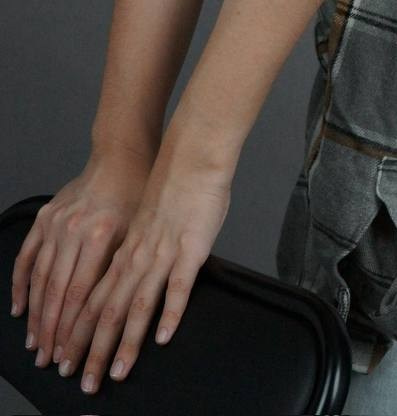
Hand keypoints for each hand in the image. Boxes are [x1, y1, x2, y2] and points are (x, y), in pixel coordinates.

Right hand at [11, 147, 151, 371]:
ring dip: (35, 316)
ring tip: (35, 344)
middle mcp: (73, 231)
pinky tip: (19, 308)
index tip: (71, 356)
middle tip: (50, 361)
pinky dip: (21, 285)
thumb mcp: (140, 232)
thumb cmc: (139, 195)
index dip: (73, 330)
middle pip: (56, 293)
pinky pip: (26, 257)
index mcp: (100, 236)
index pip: (80, 295)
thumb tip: (117, 314)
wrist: (121, 157)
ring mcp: (55, 225)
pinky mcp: (44, 218)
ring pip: (40, 279)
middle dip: (52, 332)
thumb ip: (124, 270)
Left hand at [49, 144, 230, 397]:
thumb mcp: (140, 222)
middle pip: (107, 310)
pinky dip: (168, 314)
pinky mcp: (190, 249)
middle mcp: (135, 255)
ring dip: (124, 342)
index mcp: (121, 249)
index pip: (89, 298)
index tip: (64, 358)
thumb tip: (126, 276)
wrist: (191, 156)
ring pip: (136, 304)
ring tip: (116, 371)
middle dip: (91, 349)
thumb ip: (133, 251)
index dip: (75, 331)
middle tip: (83, 381)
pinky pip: (177, 287)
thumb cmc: (170, 186)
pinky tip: (162, 338)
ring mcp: (161, 253)